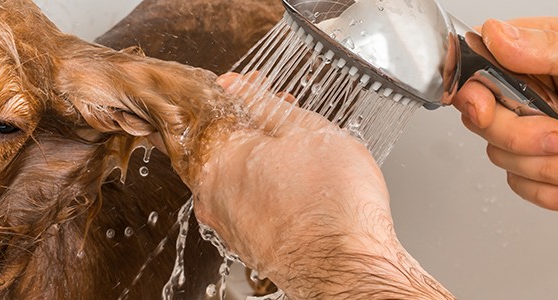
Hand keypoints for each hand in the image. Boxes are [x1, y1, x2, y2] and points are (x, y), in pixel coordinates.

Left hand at [187, 73, 451, 297]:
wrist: (348, 269)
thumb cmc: (332, 205)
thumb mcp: (305, 129)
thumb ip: (263, 103)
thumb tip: (238, 88)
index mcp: (215, 159)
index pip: (209, 111)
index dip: (234, 91)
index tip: (253, 84)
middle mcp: (210, 194)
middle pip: (218, 143)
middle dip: (247, 120)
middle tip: (276, 107)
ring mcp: (226, 223)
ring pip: (232, 174)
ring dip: (257, 152)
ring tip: (294, 144)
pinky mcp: (246, 243)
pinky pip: (245, 202)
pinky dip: (263, 184)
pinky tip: (293, 179)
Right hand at [454, 17, 557, 210]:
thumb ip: (549, 49)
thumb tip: (497, 35)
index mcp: (541, 54)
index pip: (480, 67)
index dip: (473, 93)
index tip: (488, 111)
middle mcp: (534, 90)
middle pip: (484, 119)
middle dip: (520, 138)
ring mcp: (538, 128)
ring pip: (503, 156)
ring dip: (547, 170)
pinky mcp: (547, 164)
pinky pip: (522, 184)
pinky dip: (551, 193)